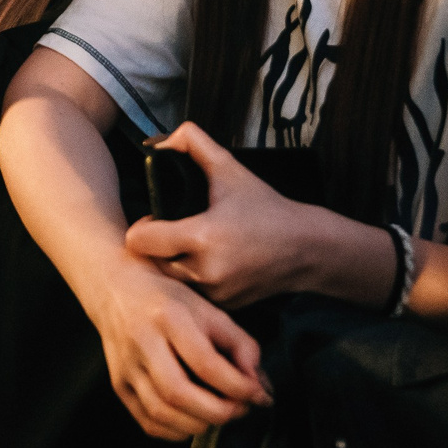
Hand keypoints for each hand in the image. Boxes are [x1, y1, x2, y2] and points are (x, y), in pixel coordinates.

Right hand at [81, 254, 270, 441]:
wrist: (116, 290)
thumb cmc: (170, 300)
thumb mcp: (209, 310)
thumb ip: (240, 345)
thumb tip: (259, 388)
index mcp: (168, 316)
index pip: (205, 363)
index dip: (238, 386)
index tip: (259, 395)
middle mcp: (141, 342)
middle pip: (179, 393)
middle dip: (219, 411)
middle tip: (241, 408)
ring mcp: (125, 367)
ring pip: (162, 413)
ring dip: (200, 423)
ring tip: (220, 413)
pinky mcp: (118, 385)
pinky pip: (149, 423)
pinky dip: (177, 431)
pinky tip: (194, 419)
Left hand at [123, 123, 329, 307]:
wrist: (307, 248)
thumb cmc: (266, 207)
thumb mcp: (229, 168)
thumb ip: (193, 143)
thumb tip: (159, 141)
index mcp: (202, 237)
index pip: (140, 241)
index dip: (143, 228)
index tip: (157, 219)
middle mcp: (205, 271)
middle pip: (152, 263)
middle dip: (156, 249)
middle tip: (170, 233)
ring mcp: (215, 293)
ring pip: (172, 281)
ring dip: (172, 266)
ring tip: (185, 248)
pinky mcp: (224, 306)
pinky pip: (193, 295)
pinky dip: (193, 281)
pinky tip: (204, 265)